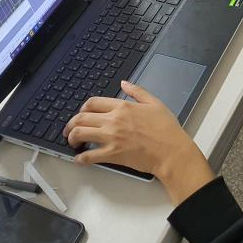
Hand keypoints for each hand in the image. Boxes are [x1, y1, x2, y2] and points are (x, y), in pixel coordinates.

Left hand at [63, 81, 213, 204]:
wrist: (172, 151)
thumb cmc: (167, 130)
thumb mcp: (155, 103)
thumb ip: (137, 91)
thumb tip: (124, 83)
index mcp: (122, 106)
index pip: (92, 103)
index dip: (82, 108)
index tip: (81, 114)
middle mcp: (113, 120)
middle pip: (81, 118)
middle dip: (71, 124)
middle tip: (70, 130)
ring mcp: (111, 137)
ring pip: (80, 134)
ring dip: (71, 138)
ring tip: (72, 142)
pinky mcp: (112, 154)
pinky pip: (89, 156)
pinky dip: (80, 158)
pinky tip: (80, 159)